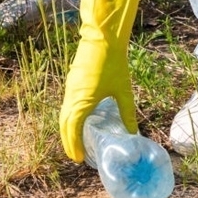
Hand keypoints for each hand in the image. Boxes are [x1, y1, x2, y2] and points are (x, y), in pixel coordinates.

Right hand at [59, 0, 146, 162]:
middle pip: (64, 124)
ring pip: (64, 114)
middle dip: (69, 142)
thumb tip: (133, 132)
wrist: (102, 38)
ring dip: (68, 130)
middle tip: (77, 156)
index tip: (79, 159)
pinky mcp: (71, 81)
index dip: (74, 145)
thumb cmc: (114, 63)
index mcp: (82, 101)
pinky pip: (67, 105)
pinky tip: (80, 120)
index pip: (73, 129)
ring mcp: (69, 88)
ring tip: (76, 142)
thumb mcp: (123, 90)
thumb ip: (127, 112)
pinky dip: (70, 117)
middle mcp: (71, 96)